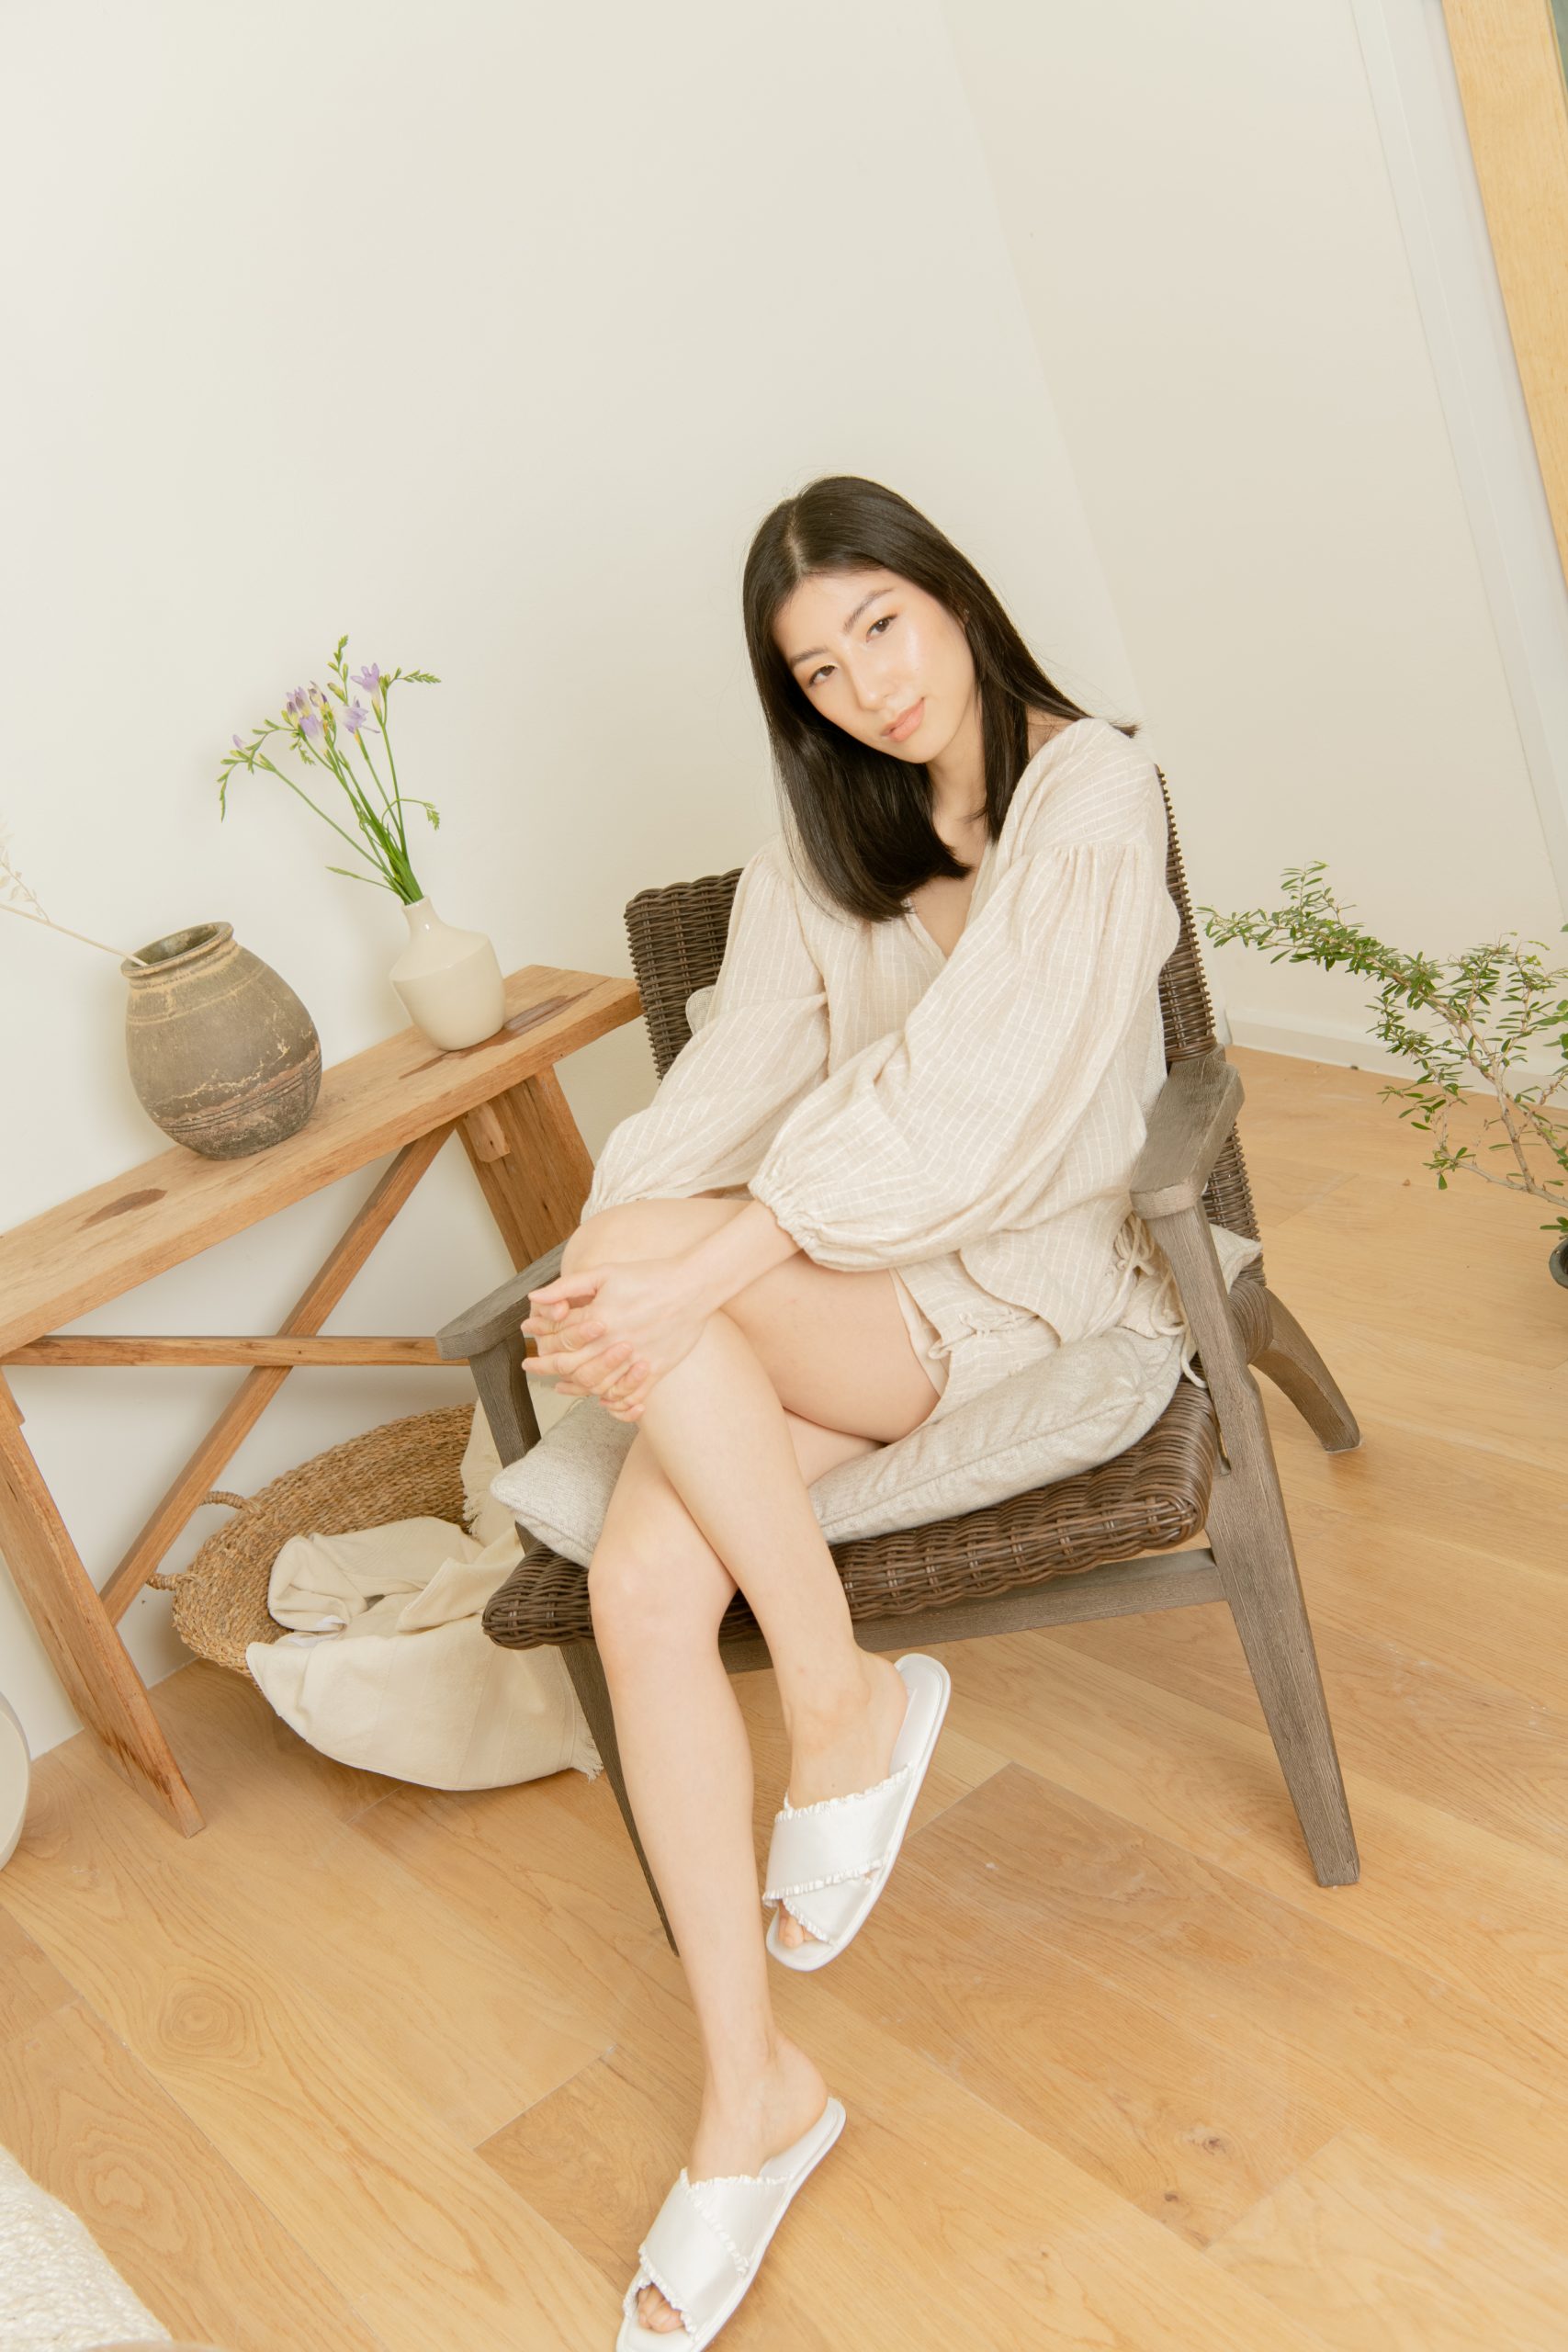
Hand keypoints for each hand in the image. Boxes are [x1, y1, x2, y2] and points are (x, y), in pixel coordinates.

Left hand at [521, 1256, 711, 1420]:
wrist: (692, 1286)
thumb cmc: (647, 1276)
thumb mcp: (604, 1274)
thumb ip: (566, 1287)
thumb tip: (533, 1298)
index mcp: (599, 1318)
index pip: (559, 1336)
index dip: (539, 1338)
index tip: (528, 1338)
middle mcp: (614, 1343)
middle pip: (570, 1366)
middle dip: (545, 1367)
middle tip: (530, 1366)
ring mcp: (635, 1360)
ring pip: (596, 1385)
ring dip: (575, 1387)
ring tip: (561, 1386)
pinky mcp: (655, 1370)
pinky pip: (628, 1396)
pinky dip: (612, 1401)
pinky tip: (600, 1397)